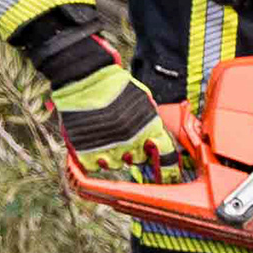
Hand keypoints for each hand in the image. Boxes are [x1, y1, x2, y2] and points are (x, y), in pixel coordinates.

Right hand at [53, 63, 184, 181]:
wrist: (85, 78)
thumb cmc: (113, 84)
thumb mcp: (141, 97)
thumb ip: (150, 119)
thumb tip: (154, 136)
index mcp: (149, 129)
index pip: (166, 155)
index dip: (168, 167)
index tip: (168, 175)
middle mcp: (132, 143)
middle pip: (139, 160)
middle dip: (134, 152)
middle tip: (124, 138)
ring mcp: (110, 150)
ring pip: (117, 165)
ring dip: (114, 155)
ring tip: (106, 137)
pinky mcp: (88, 153)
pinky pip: (95, 166)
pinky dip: (94, 158)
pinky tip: (93, 144)